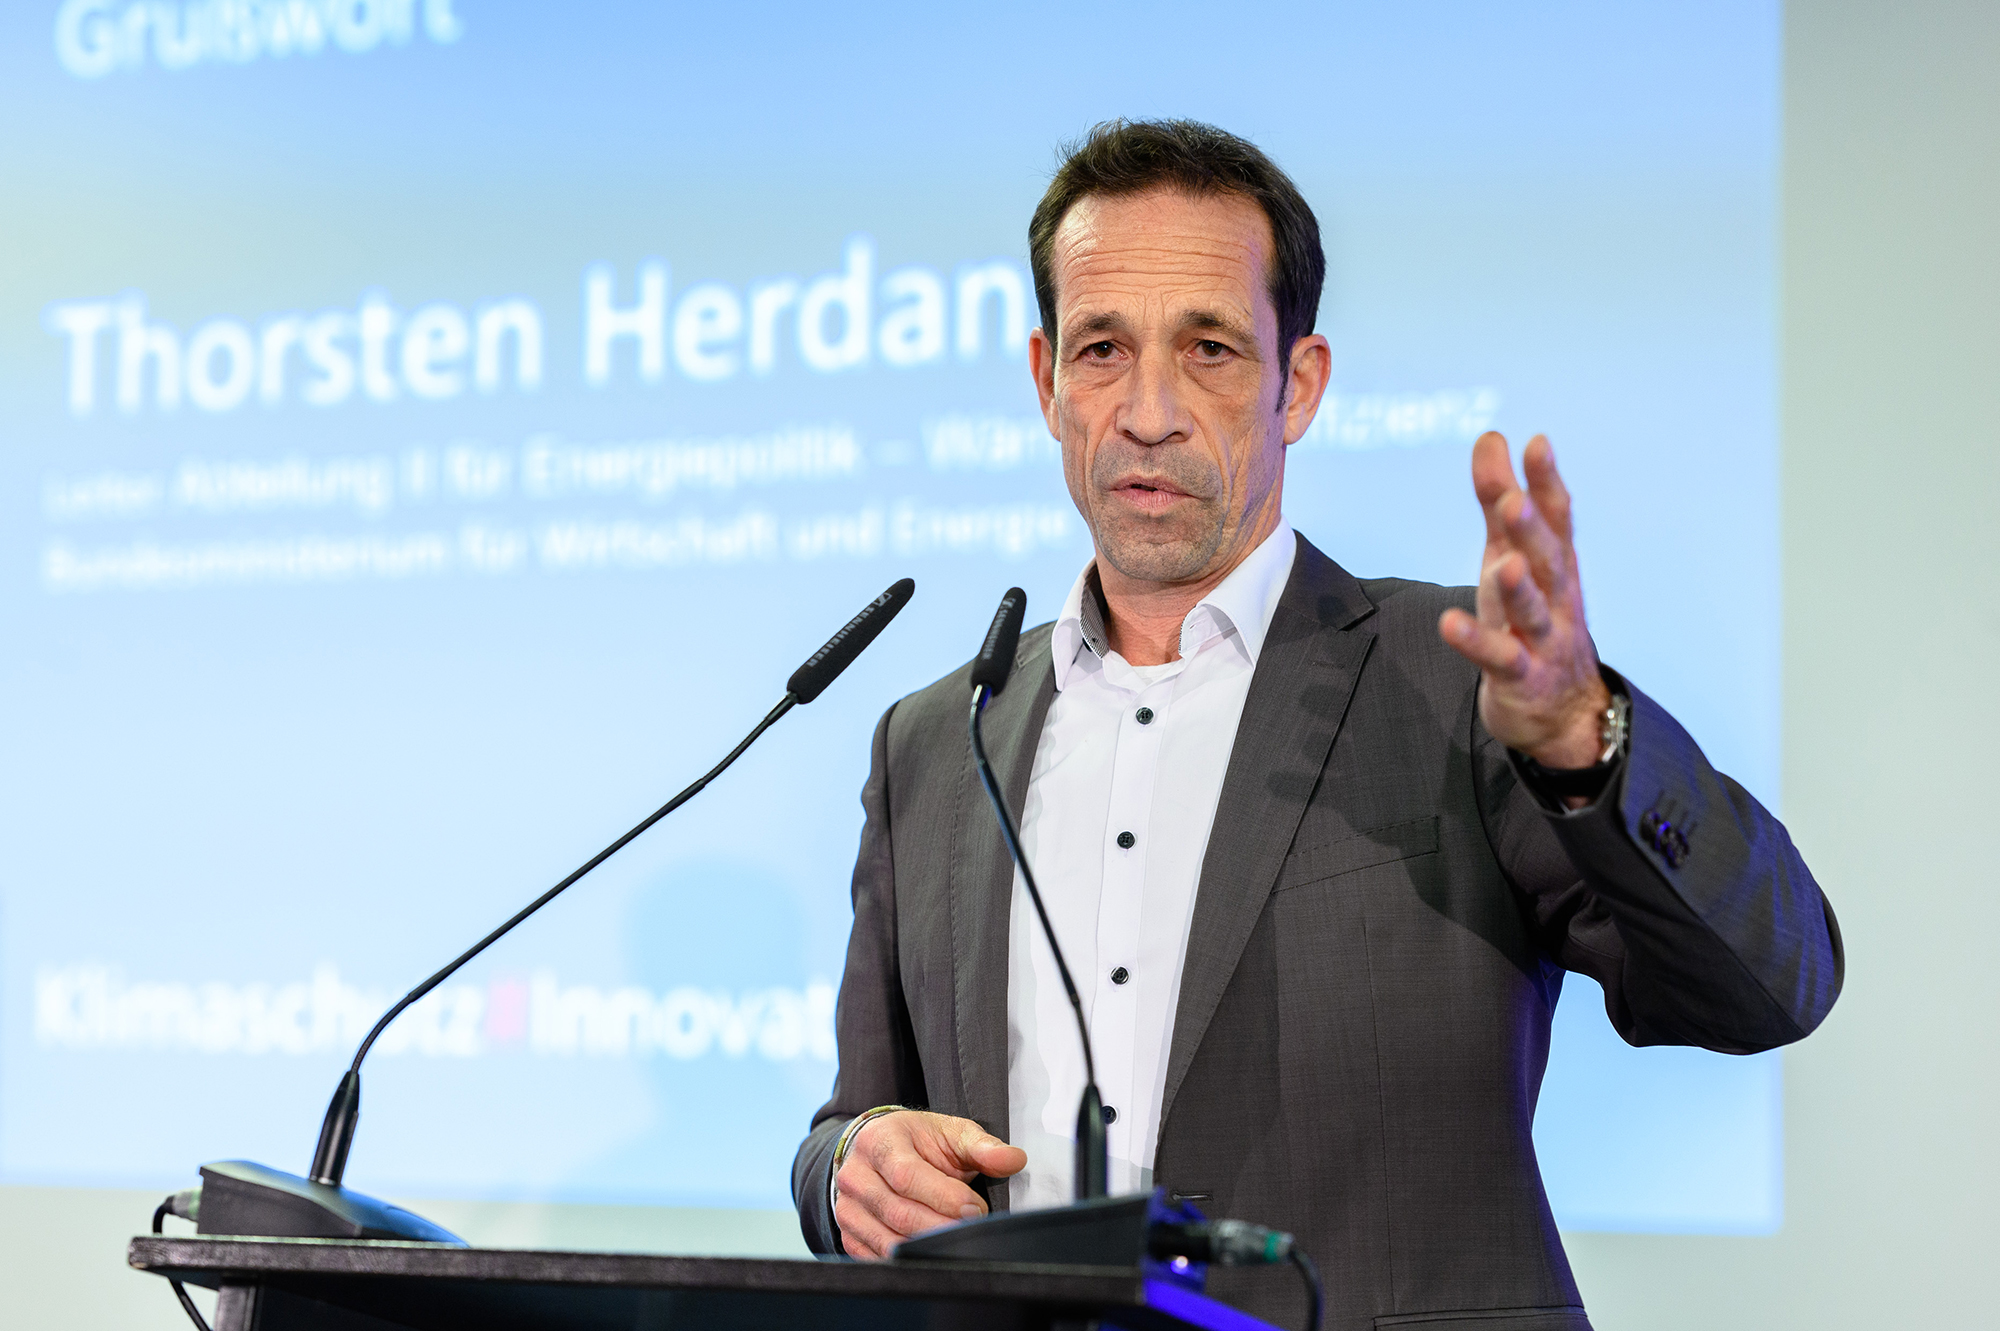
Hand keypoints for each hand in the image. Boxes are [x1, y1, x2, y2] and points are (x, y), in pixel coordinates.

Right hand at [834, 1110, 1027, 1258]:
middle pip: (898, 1213)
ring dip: (927, 1248)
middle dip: (941, 1227)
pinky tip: (932, 1255)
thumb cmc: (918, 1142)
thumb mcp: (950, 1133)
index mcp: (878, 1141)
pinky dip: (908, 1262)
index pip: (907, 1176)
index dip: (945, 1197)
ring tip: (957, 1243)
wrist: (879, 1150)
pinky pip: (878, 1258)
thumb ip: (983, 1146)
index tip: (976, 1209)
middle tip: (972, 1230)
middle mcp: (855, 1175)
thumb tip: (1015, 1160)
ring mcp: (847, 1208)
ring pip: (888, 1240)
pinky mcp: (850, 1235)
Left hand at [1439, 432, 1610, 771]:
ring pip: (1533, 611)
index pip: (1557, 518)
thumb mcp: (1511, 554)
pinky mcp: (1521, 677)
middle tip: (1514, 501)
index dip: (1547, 482)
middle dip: (1532, 531)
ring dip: (1519, 588)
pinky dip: (1477, 641)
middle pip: (1547, 560)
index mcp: (1554, 565)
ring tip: (1505, 564)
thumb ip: (1500, 500)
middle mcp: (1555, 598)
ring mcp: (1542, 640)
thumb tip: (1491, 437)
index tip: (1537, 443)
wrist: (1563, 712)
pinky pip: (1500, 658)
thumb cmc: (1532, 619)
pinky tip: (1451, 624)